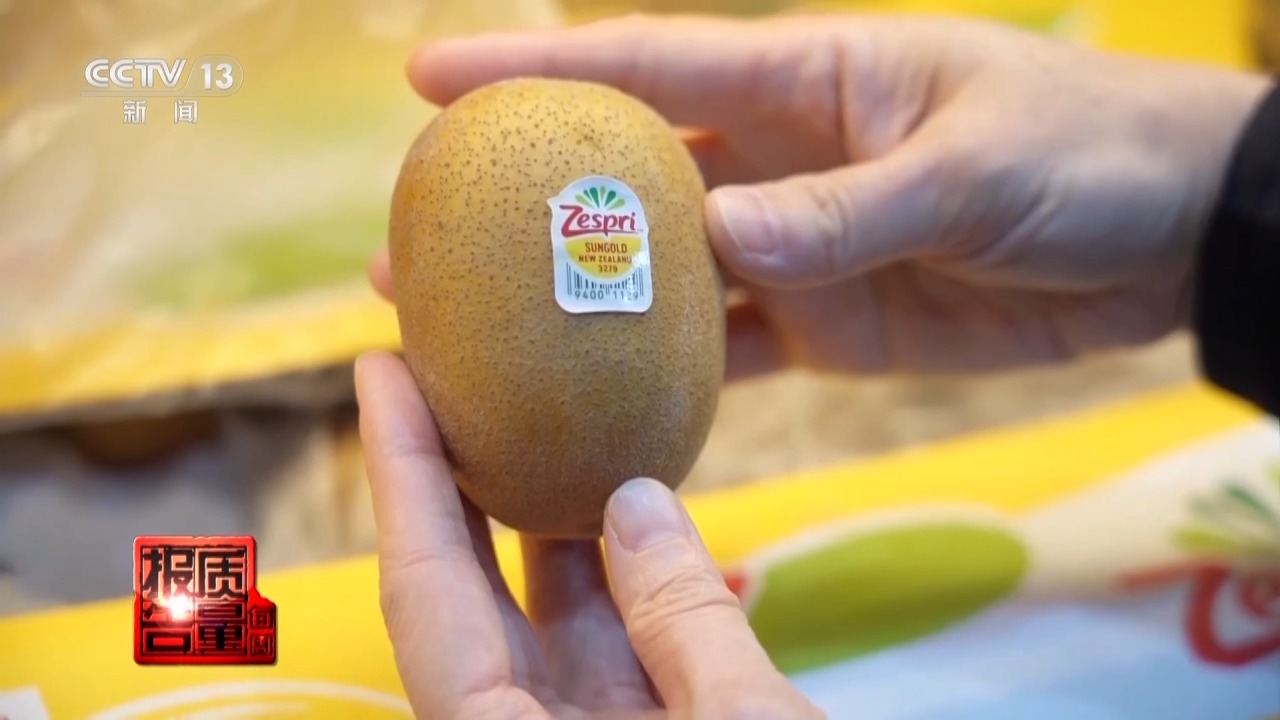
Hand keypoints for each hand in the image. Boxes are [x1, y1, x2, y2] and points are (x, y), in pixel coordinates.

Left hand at [354, 350, 823, 718]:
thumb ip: (682, 618)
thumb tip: (632, 498)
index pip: (426, 590)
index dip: (400, 470)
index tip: (380, 370)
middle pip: (468, 592)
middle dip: (456, 474)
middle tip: (448, 365)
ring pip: (548, 614)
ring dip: (548, 513)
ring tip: (545, 407)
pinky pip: (616, 645)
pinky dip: (625, 575)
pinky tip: (637, 505)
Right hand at [370, 13, 1269, 376]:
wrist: (1168, 235)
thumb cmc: (1084, 153)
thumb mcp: (973, 166)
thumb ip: (851, 209)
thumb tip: (724, 240)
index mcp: (802, 82)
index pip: (647, 64)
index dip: (534, 68)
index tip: (427, 79)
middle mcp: (775, 162)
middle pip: (624, 188)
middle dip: (519, 214)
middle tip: (412, 249)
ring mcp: (792, 248)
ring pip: (658, 280)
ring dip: (571, 310)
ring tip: (471, 336)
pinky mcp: (823, 325)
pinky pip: (727, 353)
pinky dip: (666, 382)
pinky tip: (596, 410)